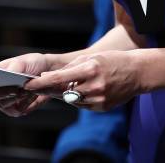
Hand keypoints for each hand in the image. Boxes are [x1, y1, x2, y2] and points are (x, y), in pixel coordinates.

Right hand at [0, 53, 52, 116]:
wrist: (47, 72)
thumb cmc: (31, 64)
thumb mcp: (23, 61)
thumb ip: (14, 67)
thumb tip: (9, 74)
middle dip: (4, 91)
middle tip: (15, 87)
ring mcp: (5, 103)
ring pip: (4, 104)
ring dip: (15, 96)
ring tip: (26, 88)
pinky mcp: (16, 110)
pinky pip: (17, 110)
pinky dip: (25, 102)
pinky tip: (32, 94)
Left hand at [22, 50, 141, 111]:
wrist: (137, 72)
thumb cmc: (113, 60)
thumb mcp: (93, 57)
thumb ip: (73, 67)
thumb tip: (54, 76)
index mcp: (89, 69)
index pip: (59, 79)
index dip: (42, 83)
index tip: (28, 85)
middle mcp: (93, 85)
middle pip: (64, 92)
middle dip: (51, 89)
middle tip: (39, 87)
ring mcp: (98, 99)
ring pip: (73, 100)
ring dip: (68, 93)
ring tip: (74, 84)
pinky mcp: (102, 108)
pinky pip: (83, 105)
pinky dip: (81, 98)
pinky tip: (87, 90)